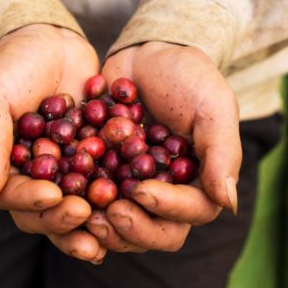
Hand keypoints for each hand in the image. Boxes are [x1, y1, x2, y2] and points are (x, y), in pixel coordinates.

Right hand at [0, 24, 105, 262]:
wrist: (51, 40)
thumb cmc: (12, 65)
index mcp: (0, 168)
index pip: (13, 196)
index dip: (32, 202)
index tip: (54, 196)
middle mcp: (31, 177)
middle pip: (45, 212)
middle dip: (65, 219)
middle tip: (87, 214)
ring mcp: (64, 172)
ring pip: (77, 206)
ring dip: (94, 221)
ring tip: (113, 224)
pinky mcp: (94, 162)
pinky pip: (107, 183)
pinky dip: (121, 194)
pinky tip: (139, 200)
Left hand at [88, 41, 240, 252]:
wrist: (147, 54)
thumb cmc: (189, 78)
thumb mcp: (212, 108)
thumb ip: (221, 154)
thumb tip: (227, 204)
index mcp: (200, 183)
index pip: (192, 211)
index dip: (168, 208)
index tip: (141, 191)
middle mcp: (167, 194)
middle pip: (157, 233)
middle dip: (133, 228)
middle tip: (108, 212)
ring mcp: (132, 190)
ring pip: (121, 227)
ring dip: (103, 225)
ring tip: (82, 210)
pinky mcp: (102, 178)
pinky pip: (90, 202)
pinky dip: (77, 203)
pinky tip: (60, 194)